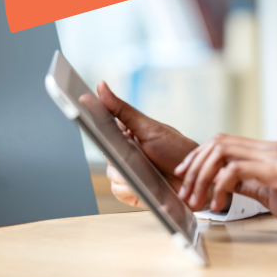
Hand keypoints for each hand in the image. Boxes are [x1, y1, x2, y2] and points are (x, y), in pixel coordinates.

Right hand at [97, 81, 197, 206]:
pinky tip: (143, 185)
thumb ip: (122, 110)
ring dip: (128, 173)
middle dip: (118, 155)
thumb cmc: (176, 148)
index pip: (101, 127)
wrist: (196, 177)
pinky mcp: (132, 191)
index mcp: (127, 134)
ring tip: (148, 171)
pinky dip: (130, 190)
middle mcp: (125, 153)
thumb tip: (100, 85)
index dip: (91, 123)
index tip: (79, 112)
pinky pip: (118, 191)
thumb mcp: (149, 127)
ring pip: (111, 174)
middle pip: (105, 154)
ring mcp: (128, 172)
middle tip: (135, 154)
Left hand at [173, 134, 276, 233]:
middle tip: (187, 192)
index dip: (198, 155)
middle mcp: (270, 148)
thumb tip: (222, 180)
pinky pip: (236, 171)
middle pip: (218, 143)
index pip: (224, 141)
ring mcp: (275, 157)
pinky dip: (219, 187)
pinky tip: (218, 204)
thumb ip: (247, 181)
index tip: (184, 175)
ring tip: (198, 200)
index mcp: (267, 151)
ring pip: (223, 153)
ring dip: (202, 177)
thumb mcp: (267, 192)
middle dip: (195, 167)